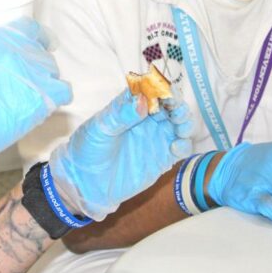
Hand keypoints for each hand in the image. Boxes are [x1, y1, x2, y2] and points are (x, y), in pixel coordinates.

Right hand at [0, 17, 71, 180]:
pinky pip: (63, 92)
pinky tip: (48, 99)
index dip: (36, 35)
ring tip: (33, 88)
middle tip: (27, 71)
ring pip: (52, 70)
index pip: (30, 28)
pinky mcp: (40, 104)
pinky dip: (58, 94)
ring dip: (45, 77)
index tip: (38, 41)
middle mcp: (19, 54)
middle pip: (41, 51)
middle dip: (36, 60)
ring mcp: (32, 79)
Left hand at [48, 91, 193, 220]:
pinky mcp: (162, 158)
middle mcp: (146, 119)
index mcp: (129, 106)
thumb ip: (120, 115)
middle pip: (170, 105)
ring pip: (180, 124)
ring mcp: (155, 138)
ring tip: (180, 127)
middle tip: (176, 112)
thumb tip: (141, 100)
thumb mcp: (99, 129)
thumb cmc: (87, 150)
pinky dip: (184, 145)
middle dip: (177, 105)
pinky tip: (175, 147)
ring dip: (185, 122)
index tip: (165, 95)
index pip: (150, 90)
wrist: (86, 183)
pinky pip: (181, 148)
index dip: (160, 89)